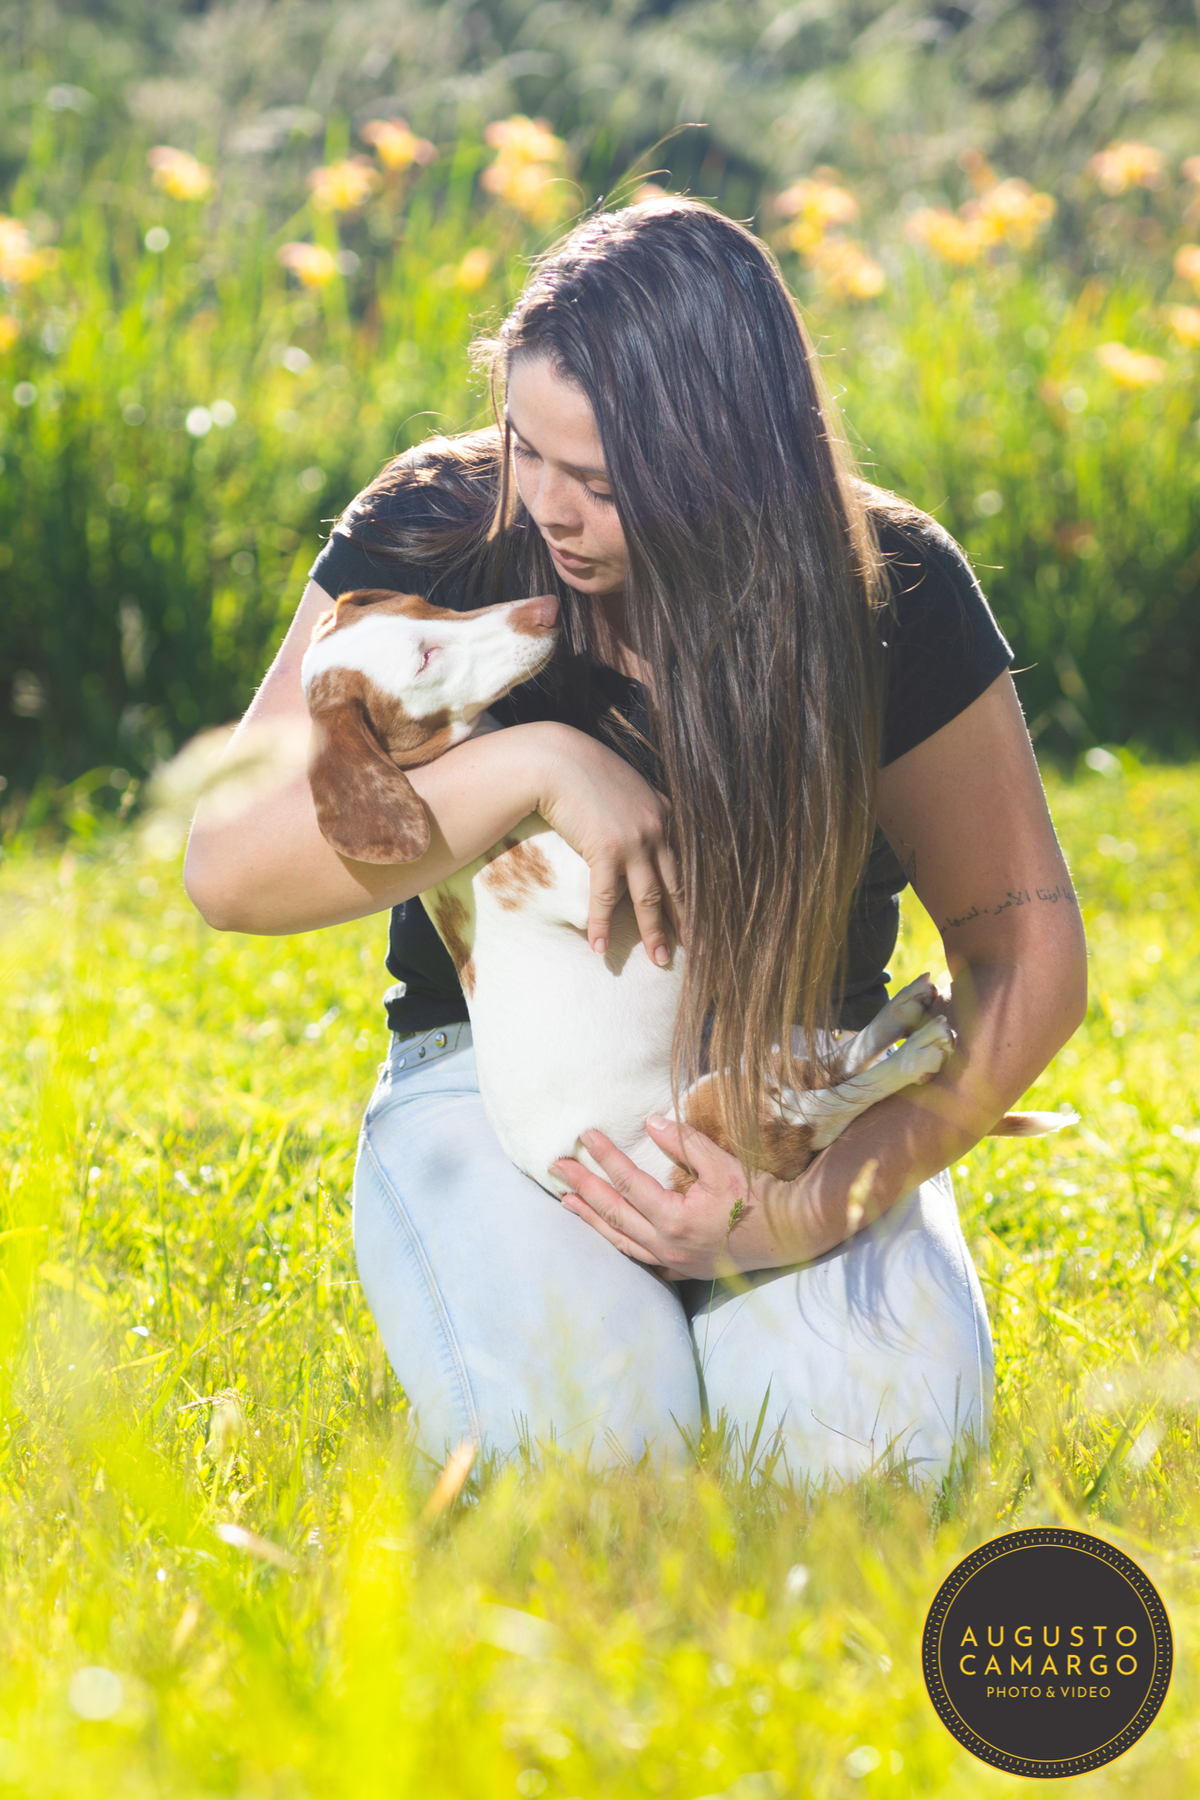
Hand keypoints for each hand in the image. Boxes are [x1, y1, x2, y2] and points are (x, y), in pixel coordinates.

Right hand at [533, 725, 683, 966]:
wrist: (557, 760)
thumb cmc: (586, 773)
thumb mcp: (627, 790)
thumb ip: (641, 814)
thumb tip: (640, 838)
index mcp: (666, 815)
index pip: (686, 864)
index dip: (694, 894)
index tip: (700, 918)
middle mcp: (658, 829)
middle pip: (676, 885)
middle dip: (685, 922)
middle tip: (695, 950)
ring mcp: (634, 841)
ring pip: (649, 897)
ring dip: (654, 932)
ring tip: (660, 961)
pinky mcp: (605, 850)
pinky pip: (605, 897)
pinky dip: (602, 924)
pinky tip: (600, 947)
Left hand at [551, 1116, 769, 1280]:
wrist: (788, 1234)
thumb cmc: (759, 1196)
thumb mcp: (724, 1164)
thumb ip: (685, 1145)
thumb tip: (651, 1123)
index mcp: (674, 1218)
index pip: (628, 1182)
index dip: (604, 1157)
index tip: (585, 1135)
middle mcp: (666, 1245)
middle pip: (613, 1213)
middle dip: (582, 1187)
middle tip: (556, 1167)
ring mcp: (671, 1261)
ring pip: (619, 1240)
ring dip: (590, 1219)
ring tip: (566, 1200)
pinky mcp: (681, 1269)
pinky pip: (638, 1259)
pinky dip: (616, 1245)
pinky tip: (604, 1235)